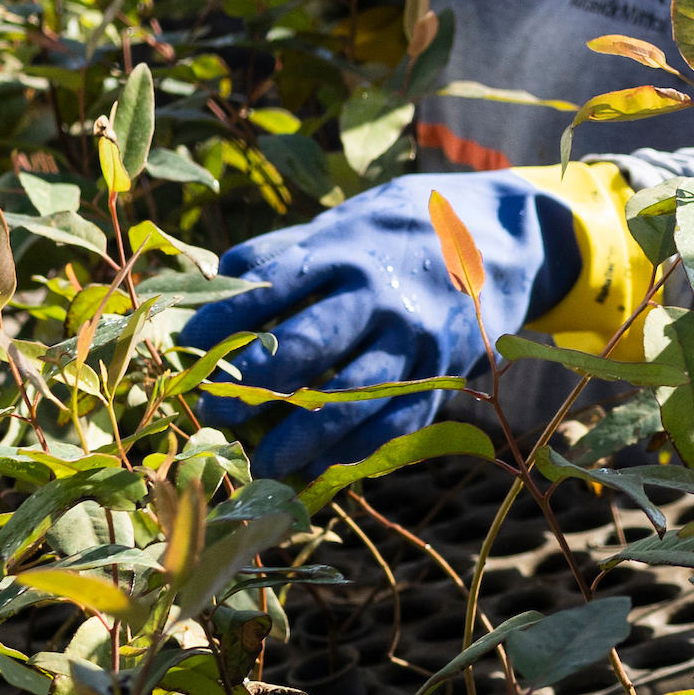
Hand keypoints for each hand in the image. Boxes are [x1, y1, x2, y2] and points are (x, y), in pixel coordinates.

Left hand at [187, 169, 592, 484]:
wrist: (505, 237)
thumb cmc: (402, 231)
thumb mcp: (346, 223)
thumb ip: (284, 253)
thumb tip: (215, 284)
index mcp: (345, 251)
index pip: (269, 290)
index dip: (223, 325)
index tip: (188, 352)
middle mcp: (379, 296)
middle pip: (306, 346)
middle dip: (251, 386)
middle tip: (213, 412)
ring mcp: (415, 339)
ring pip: (349, 397)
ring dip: (298, 437)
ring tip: (259, 464)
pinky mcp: (443, 374)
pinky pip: (393, 424)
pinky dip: (353, 453)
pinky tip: (317, 471)